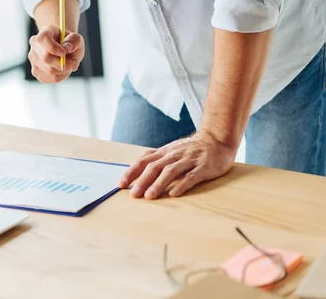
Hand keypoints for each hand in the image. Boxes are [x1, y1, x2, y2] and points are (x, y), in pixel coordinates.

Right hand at [28, 25, 84, 82]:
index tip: (64, 52)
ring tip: (69, 65)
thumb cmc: (70, 43)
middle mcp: (35, 45)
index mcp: (44, 32)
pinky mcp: (35, 71)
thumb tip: (66, 48)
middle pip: (45, 58)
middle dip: (62, 64)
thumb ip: (74, 41)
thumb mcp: (77, 39)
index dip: (52, 47)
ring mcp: (33, 58)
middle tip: (74, 64)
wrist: (64, 50)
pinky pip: (49, 78)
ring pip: (48, 70)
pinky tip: (63, 70)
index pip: (42, 39)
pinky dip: (60, 76)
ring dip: (63, 71)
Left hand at [117, 130, 236, 198]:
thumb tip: (135, 167)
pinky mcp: (203, 167)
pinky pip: (191, 176)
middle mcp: (174, 155)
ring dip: (158, 184)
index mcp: (164, 152)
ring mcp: (188, 160)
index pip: (143, 161)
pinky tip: (174, 194)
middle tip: (133, 195)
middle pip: (154, 167)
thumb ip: (155, 157)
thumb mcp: (171, 150)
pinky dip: (182, 185)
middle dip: (142, 181)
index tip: (121, 184)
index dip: (131, 172)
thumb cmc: (190, 149)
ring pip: (171, 171)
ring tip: (150, 196)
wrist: (216, 140)